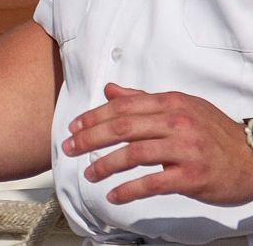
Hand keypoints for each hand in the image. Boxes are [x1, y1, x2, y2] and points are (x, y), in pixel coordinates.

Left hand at [64, 82, 252, 205]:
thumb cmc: (215, 134)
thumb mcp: (183, 107)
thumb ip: (144, 99)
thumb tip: (111, 90)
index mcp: (171, 103)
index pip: (123, 107)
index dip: (94, 117)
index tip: (74, 127)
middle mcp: (177, 122)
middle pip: (123, 128)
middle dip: (90, 139)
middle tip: (70, 148)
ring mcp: (186, 149)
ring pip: (134, 154)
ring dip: (105, 165)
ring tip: (89, 173)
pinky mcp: (193, 176)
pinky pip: (153, 183)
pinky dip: (129, 189)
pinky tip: (114, 194)